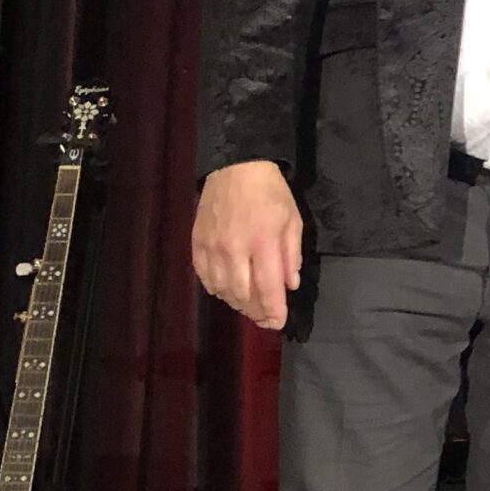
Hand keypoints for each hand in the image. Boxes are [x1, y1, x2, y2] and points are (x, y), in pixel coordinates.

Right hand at [190, 159, 304, 328]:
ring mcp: (213, 247)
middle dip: (255, 311)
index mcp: (263, 243)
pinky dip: (216, 289)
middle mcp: (235, 249)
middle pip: (242, 295)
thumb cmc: (270, 193)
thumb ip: (291, 255)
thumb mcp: (292, 220)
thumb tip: (290, 285)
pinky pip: (204, 277)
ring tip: (248, 305)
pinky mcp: (197, 243)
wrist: (235, 167)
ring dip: (237, 303)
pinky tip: (226, 290)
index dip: (273, 311)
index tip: (278, 323)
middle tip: (265, 317)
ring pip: (222, 290)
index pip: (268, 288)